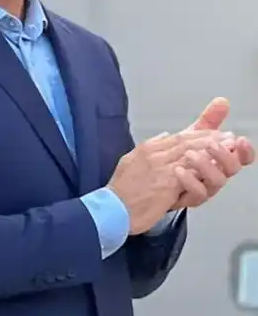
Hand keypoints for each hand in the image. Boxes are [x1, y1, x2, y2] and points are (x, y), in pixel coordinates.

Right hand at [107, 129, 226, 233]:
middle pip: (187, 142)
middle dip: (210, 138)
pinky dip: (204, 168)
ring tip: (228, 148)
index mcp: (146, 149)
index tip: (213, 134)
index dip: (198, 134)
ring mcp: (161, 168)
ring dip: (212, 150)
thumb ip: (149, 148)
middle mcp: (154, 155)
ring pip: (191, 153)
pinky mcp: (167, 184)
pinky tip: (216, 166)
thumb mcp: (130, 161)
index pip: (177, 137)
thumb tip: (163, 137)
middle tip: (228, 137)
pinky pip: (190, 172)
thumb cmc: (121, 191)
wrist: (114, 208)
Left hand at [170, 97, 254, 208]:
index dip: (245, 151)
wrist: (148, 181)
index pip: (240, 157)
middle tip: (211, 144)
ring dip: (205, 166)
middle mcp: (215, 174)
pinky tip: (178, 170)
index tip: (240, 140)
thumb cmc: (175, 159)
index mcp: (218, 159)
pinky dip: (189, 180)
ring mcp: (204, 187)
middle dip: (225, 155)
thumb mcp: (189, 136)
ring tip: (190, 154)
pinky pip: (197, 193)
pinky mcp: (189, 198)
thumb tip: (222, 101)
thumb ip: (208, 120)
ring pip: (217, 181)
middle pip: (232, 168)